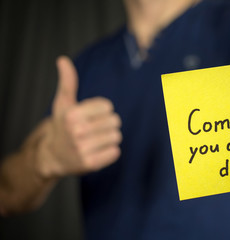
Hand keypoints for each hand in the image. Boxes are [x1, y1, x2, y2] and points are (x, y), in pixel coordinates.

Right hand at [39, 56, 121, 177]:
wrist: (53, 156)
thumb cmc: (62, 126)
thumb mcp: (63, 104)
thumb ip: (68, 82)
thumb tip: (63, 59)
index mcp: (72, 114)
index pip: (108, 106)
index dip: (102, 111)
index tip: (90, 116)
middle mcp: (76, 131)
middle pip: (115, 121)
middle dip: (107, 124)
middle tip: (93, 130)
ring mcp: (83, 149)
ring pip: (116, 136)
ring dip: (109, 138)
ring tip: (95, 140)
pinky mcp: (91, 164)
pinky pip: (115, 152)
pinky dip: (109, 151)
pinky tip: (97, 151)